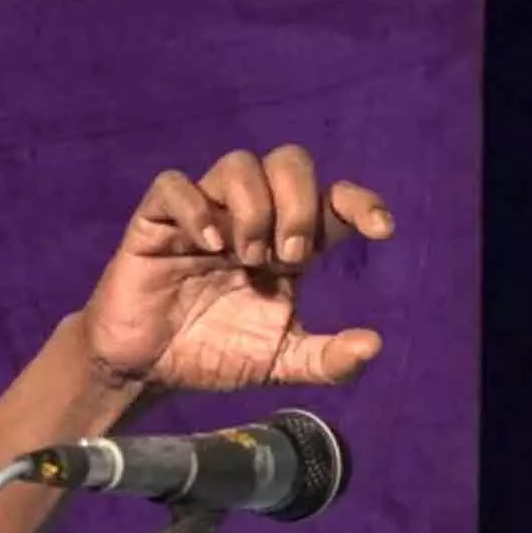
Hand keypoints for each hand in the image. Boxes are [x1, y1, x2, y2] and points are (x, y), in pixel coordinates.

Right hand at [79, 145, 393, 391]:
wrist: (149, 370)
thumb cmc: (216, 354)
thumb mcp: (281, 363)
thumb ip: (328, 359)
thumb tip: (374, 344)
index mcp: (289, 245)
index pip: (333, 201)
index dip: (361, 203)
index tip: (383, 229)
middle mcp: (252, 218)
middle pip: (291, 162)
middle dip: (300, 205)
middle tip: (290, 259)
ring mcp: (206, 214)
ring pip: (239, 164)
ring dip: (254, 207)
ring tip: (246, 258)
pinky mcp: (157, 221)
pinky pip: (175, 185)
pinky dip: (197, 207)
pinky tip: (208, 244)